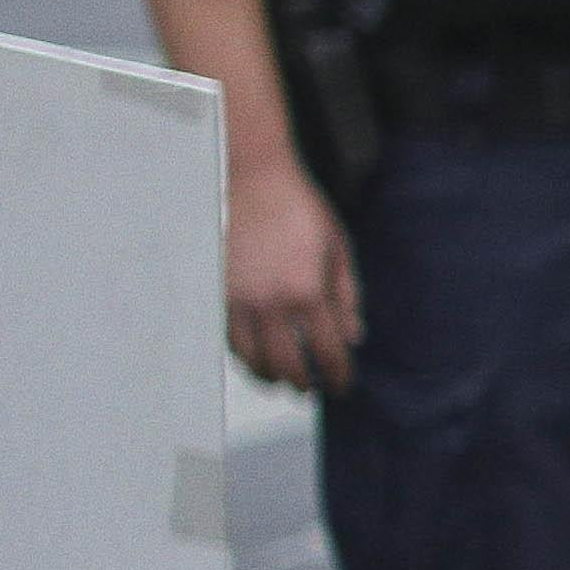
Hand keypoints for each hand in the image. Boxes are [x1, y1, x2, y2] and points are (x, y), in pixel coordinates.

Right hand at [228, 159, 360, 393]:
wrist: (253, 179)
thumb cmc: (300, 210)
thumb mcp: (337, 249)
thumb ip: (346, 297)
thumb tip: (352, 338)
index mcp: (308, 292)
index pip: (327, 353)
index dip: (337, 377)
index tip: (341, 386)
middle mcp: (271, 303)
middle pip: (286, 365)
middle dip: (301, 385)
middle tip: (310, 390)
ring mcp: (239, 300)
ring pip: (251, 358)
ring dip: (268, 376)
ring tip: (281, 379)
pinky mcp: (217, 292)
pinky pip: (228, 338)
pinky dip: (243, 355)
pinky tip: (256, 356)